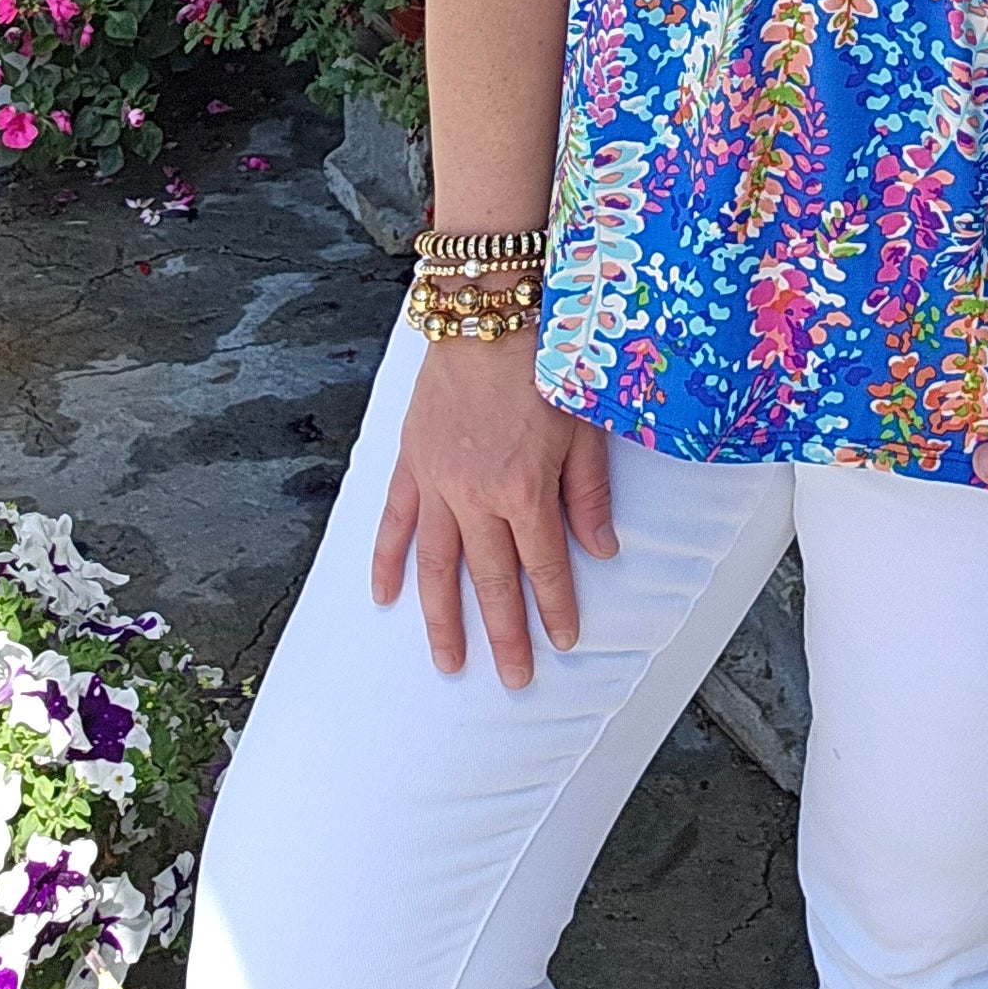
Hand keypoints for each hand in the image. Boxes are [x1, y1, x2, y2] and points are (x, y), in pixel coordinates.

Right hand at [370, 332, 615, 685]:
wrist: (489, 309)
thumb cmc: (546, 358)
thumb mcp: (584, 424)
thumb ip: (589, 493)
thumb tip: (602, 551)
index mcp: (526, 489)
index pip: (544, 566)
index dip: (555, 608)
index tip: (565, 642)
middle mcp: (477, 497)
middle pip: (491, 581)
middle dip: (505, 635)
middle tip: (513, 680)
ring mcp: (437, 483)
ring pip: (437, 568)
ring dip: (442, 620)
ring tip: (449, 663)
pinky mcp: (409, 462)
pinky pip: (393, 523)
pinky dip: (386, 563)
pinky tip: (385, 599)